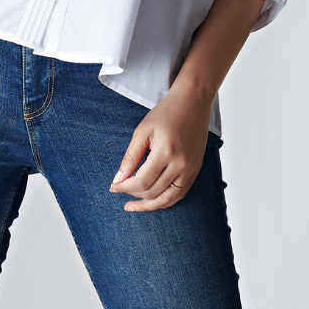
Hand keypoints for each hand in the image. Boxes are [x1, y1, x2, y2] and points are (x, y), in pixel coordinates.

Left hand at [108, 79, 212, 211]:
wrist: (193, 102)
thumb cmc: (167, 112)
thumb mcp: (143, 130)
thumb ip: (131, 157)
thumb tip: (118, 179)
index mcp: (166, 151)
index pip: (142, 181)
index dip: (125, 187)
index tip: (113, 187)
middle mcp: (181, 164)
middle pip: (153, 192)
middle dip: (133, 195)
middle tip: (119, 190)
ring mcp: (191, 170)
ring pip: (167, 199)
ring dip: (148, 205)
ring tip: (132, 206)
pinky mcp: (195, 171)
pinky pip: (179, 194)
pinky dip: (164, 200)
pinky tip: (151, 201)